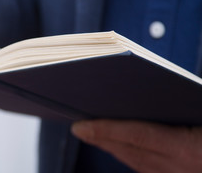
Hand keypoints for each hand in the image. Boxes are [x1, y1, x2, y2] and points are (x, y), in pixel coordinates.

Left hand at [71, 119, 201, 172]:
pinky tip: (122, 150)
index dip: (105, 130)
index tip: (80, 127)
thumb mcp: (200, 115)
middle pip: (128, 151)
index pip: (136, 135)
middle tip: (79, 128)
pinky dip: (129, 158)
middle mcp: (179, 167)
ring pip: (135, 163)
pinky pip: (146, 170)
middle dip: (100, 139)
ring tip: (93, 135)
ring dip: (111, 148)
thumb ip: (180, 108)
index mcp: (187, 148)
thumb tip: (152, 102)